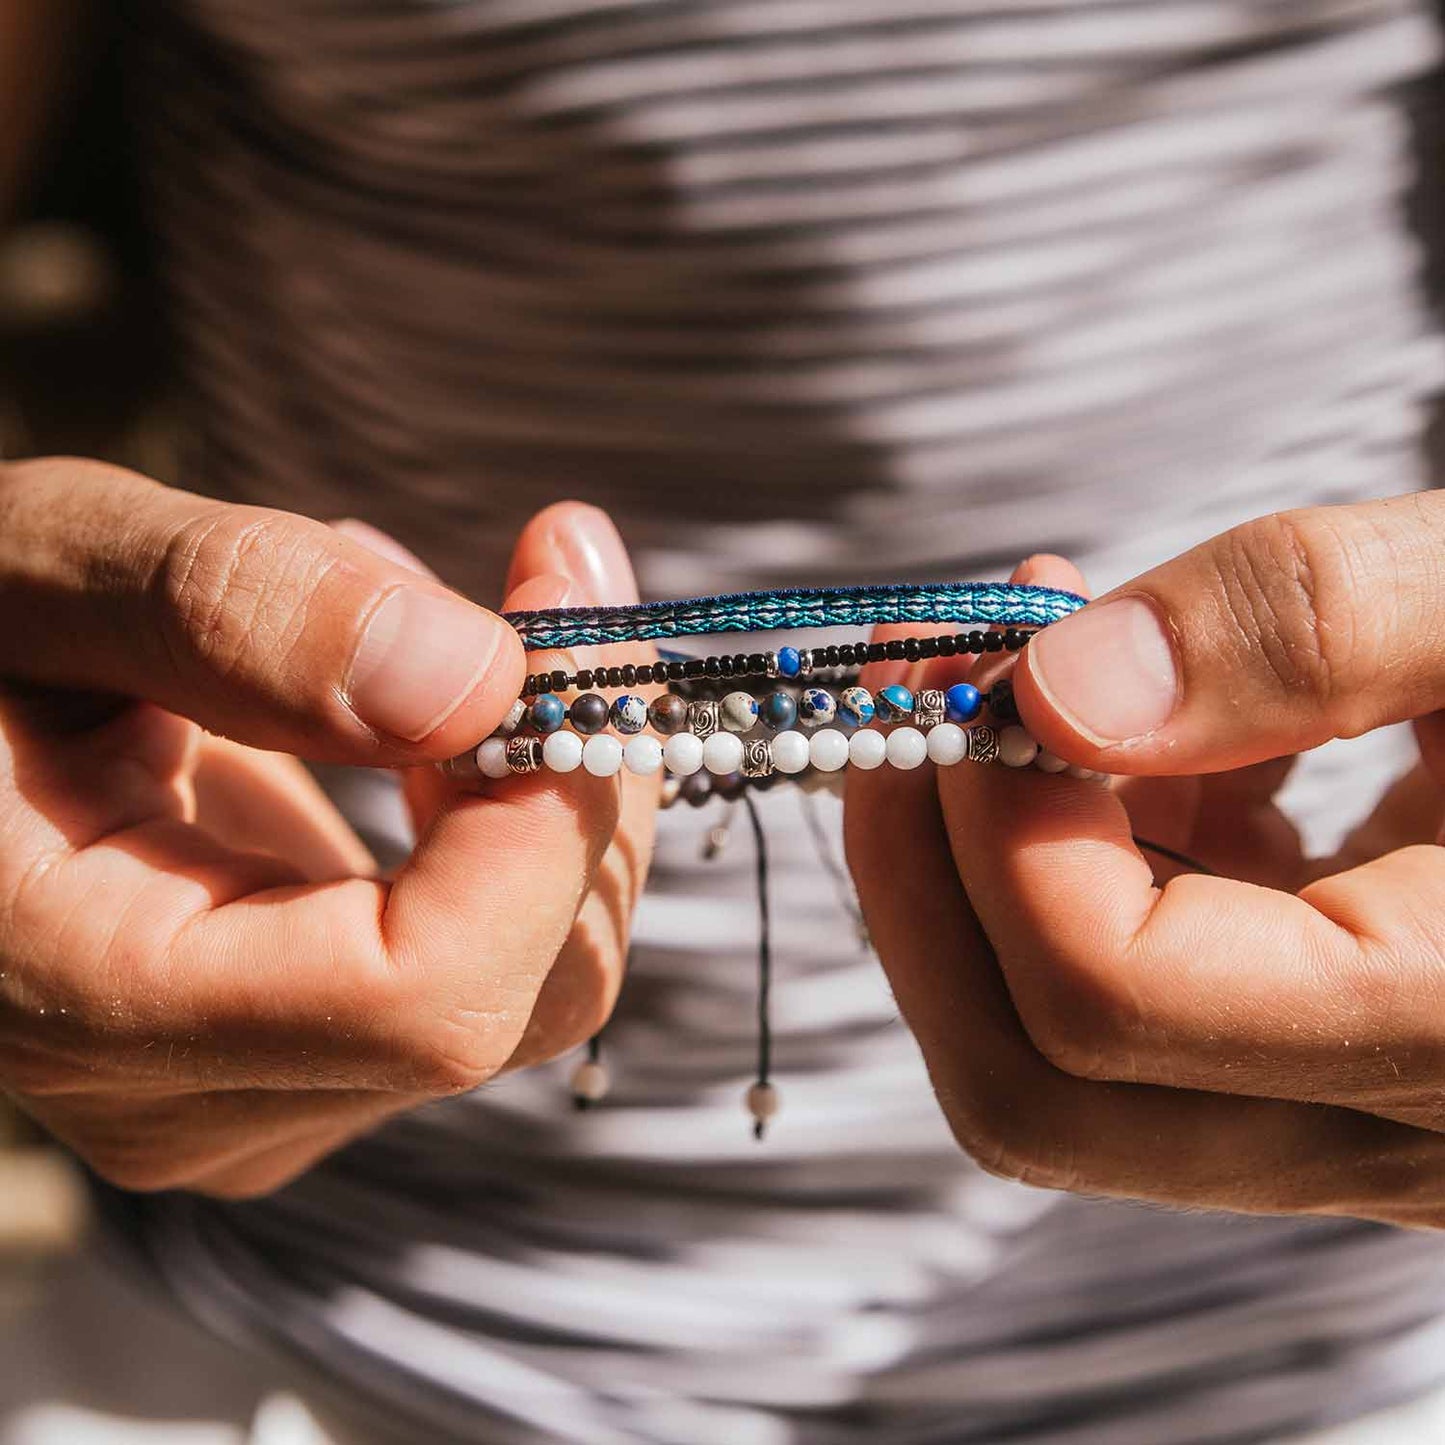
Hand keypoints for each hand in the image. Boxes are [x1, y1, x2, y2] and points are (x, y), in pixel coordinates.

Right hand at [0, 458, 652, 1195]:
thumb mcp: (47, 568)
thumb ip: (234, 612)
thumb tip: (476, 683)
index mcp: (93, 999)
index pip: (428, 997)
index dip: (547, 821)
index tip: (573, 626)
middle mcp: (195, 1098)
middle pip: (519, 992)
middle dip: (579, 776)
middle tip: (561, 578)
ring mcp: (270, 1091)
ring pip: (537, 977)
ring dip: (548, 779)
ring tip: (456, 623)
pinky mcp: (319, 1049)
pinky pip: (494, 954)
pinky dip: (511, 814)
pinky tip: (431, 707)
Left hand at [847, 493, 1444, 1227]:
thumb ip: (1310, 620)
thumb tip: (1057, 686)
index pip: (1104, 997)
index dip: (996, 821)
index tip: (984, 663)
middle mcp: (1401, 1133)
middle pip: (1034, 1087)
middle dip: (930, 877)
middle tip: (919, 693)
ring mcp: (1350, 1125)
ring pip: (1056, 1064)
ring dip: (990, 866)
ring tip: (1039, 675)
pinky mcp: (1319, 1074)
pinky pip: (1128, 1011)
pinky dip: (1079, 871)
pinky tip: (1137, 742)